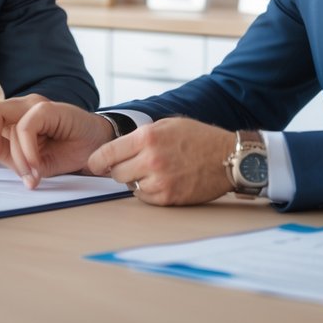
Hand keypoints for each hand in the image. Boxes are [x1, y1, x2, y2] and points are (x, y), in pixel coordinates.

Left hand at [0, 95, 114, 186]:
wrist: (98, 148)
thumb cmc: (68, 152)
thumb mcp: (34, 161)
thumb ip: (12, 157)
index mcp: (16, 118)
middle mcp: (23, 108)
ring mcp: (36, 105)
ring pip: (9, 126)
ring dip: (18, 158)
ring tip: (32, 177)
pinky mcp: (47, 108)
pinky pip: (26, 127)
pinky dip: (28, 150)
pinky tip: (38, 166)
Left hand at [87, 118, 234, 205]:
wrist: (228, 157)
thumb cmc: (198, 138)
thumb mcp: (167, 124)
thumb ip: (140, 136)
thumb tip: (114, 149)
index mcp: (147, 137)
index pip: (106, 154)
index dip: (97, 161)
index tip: (95, 164)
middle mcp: (151, 159)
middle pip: (115, 173)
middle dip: (121, 170)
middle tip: (134, 165)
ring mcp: (160, 180)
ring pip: (130, 186)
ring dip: (137, 180)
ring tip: (155, 171)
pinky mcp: (169, 197)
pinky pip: (145, 197)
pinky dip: (150, 191)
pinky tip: (164, 180)